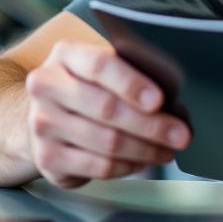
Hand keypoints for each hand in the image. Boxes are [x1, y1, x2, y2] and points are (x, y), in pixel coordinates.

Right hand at [25, 41, 191, 187]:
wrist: (44, 116)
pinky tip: (142, 161)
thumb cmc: (86, 88)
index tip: (159, 100)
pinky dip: (128, 166)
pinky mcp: (47, 157)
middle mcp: (47, 86)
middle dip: (151, 125)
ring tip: (167, 150)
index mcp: (65, 55)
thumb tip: (175, 100)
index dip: (132, 84)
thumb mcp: (101, 70)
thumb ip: (130, 74)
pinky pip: (98, 166)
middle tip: (180, 134)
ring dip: (145, 149)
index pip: (99, 66)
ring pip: (106, 142)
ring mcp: (42, 123)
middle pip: (106, 108)